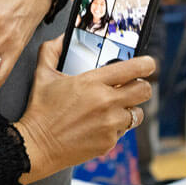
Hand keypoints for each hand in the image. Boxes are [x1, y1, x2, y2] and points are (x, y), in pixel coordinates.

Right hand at [13, 39, 155, 184]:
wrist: (37, 146)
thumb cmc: (40, 110)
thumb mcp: (42, 75)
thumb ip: (51, 51)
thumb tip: (60, 38)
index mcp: (93, 82)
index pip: (135, 68)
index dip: (147, 64)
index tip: (149, 64)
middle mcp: (106, 102)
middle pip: (145, 90)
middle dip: (141, 87)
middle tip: (132, 88)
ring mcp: (110, 123)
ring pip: (137, 113)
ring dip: (129, 110)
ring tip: (113, 110)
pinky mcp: (109, 142)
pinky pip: (123, 131)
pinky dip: (115, 128)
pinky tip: (98, 126)